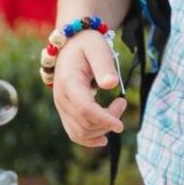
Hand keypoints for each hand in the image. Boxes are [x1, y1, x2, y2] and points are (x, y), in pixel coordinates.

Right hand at [51, 31, 127, 148]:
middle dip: (108, 120)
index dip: (103, 119)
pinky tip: (104, 139)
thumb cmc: (87, 45)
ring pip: (80, 132)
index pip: (84, 109)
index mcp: (69, 83)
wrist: (70, 45)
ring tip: (115, 109)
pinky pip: (74, 133)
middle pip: (84, 123)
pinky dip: (89, 139)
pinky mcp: (65, 112)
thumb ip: (104, 65)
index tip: (120, 125)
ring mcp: (61, 107)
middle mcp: (61, 98)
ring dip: (102, 129)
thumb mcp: (97, 48)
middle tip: (122, 102)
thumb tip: (111, 85)